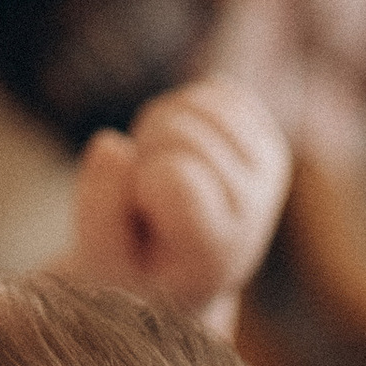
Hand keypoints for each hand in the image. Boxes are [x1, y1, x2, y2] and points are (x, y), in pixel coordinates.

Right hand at [61, 77, 292, 336]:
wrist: (181, 274)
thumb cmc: (137, 272)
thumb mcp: (99, 262)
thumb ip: (98, 210)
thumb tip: (112, 142)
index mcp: (216, 251)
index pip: (176, 177)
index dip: (137, 183)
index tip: (140, 220)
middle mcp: (254, 208)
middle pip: (180, 131)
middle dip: (144, 153)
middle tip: (145, 198)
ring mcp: (267, 169)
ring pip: (196, 103)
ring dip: (159, 129)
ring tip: (159, 174)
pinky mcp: (266, 137)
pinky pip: (215, 91)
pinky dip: (181, 111)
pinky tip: (179, 152)